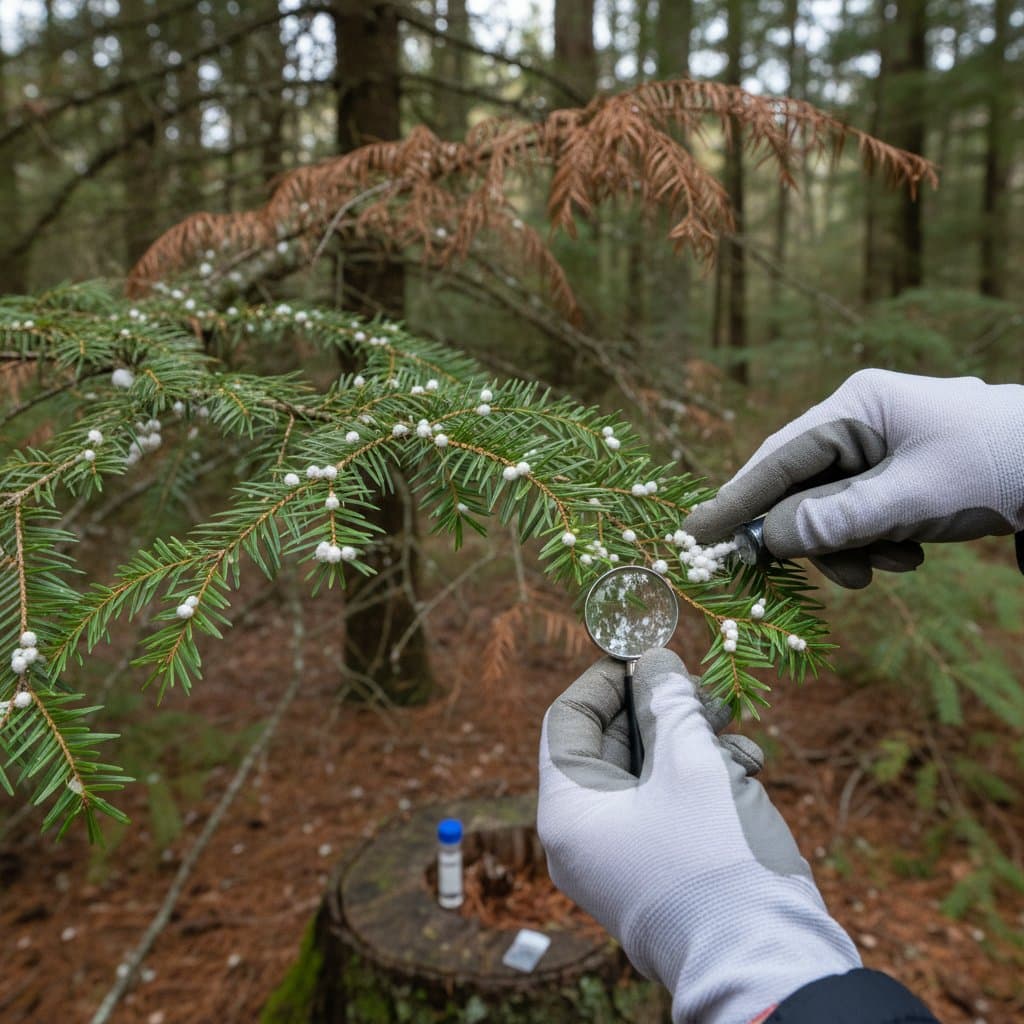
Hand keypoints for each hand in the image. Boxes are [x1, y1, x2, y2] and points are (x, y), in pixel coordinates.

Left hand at [538, 649, 859, 1023]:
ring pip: (649, 772)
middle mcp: (587, 837)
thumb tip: (654, 657)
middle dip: (659, 707)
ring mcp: (625, 857)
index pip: (568, 722)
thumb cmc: (716, 857)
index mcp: (569, 811)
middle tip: (702, 686)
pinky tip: (745, 763)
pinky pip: (671, 805)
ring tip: (731, 723)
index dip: (605, 679)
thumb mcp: (690, 762)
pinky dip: (703, 776)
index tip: (643, 651)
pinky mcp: (663, 870)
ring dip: (689, 738)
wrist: (769, 964)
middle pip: (612, 744)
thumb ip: (668, 702)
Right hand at [685, 369, 1023, 587]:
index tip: (694, 535)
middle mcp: (857, 422)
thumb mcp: (913, 498)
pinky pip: (856, 515)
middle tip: (833, 571)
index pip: (777, 457)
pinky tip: (909, 553)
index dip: (735, 500)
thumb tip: (769, 539)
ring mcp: (874, 449)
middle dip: (814, 536)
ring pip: (827, 509)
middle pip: (798, 488)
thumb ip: (837, 519)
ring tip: (894, 563)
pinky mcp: (891, 474)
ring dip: (850, 546)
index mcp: (857, 407)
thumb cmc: (995, 466)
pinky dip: (871, 542)